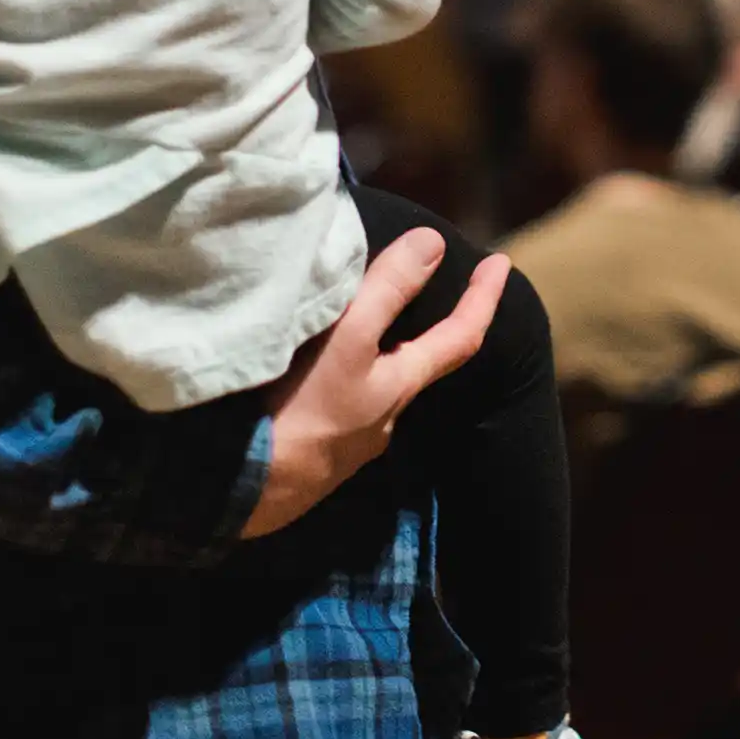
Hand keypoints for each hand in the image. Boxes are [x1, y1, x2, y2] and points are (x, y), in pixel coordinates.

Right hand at [243, 228, 507, 537]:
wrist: (237, 494)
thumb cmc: (298, 411)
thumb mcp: (348, 342)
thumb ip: (388, 292)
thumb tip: (433, 244)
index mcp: (397, 388)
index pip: (460, 337)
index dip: (483, 299)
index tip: (502, 263)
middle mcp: (379, 421)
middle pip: (413, 366)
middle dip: (422, 328)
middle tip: (420, 289)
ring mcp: (343, 446)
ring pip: (370, 388)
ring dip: (370, 355)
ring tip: (351, 322)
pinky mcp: (305, 459)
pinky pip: (330, 407)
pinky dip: (332, 379)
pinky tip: (303, 371)